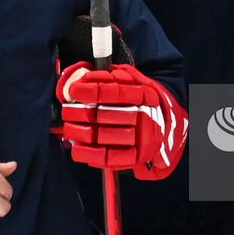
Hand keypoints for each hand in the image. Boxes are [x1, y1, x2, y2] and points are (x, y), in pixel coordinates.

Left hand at [57, 62, 186, 180]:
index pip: (116, 92)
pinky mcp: (138, 156)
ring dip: (81, 133)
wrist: (165, 122)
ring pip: (105, 136)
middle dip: (81, 113)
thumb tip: (84, 76)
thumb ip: (111, 76)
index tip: (74, 91)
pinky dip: (91, 154)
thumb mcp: (133, 80)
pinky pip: (111, 158)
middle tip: (67, 111)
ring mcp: (142, 138)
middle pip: (107, 115)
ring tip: (68, 128)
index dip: (93, 91)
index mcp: (145, 94)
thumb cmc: (141, 99)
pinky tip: (77, 148)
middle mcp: (145, 116)